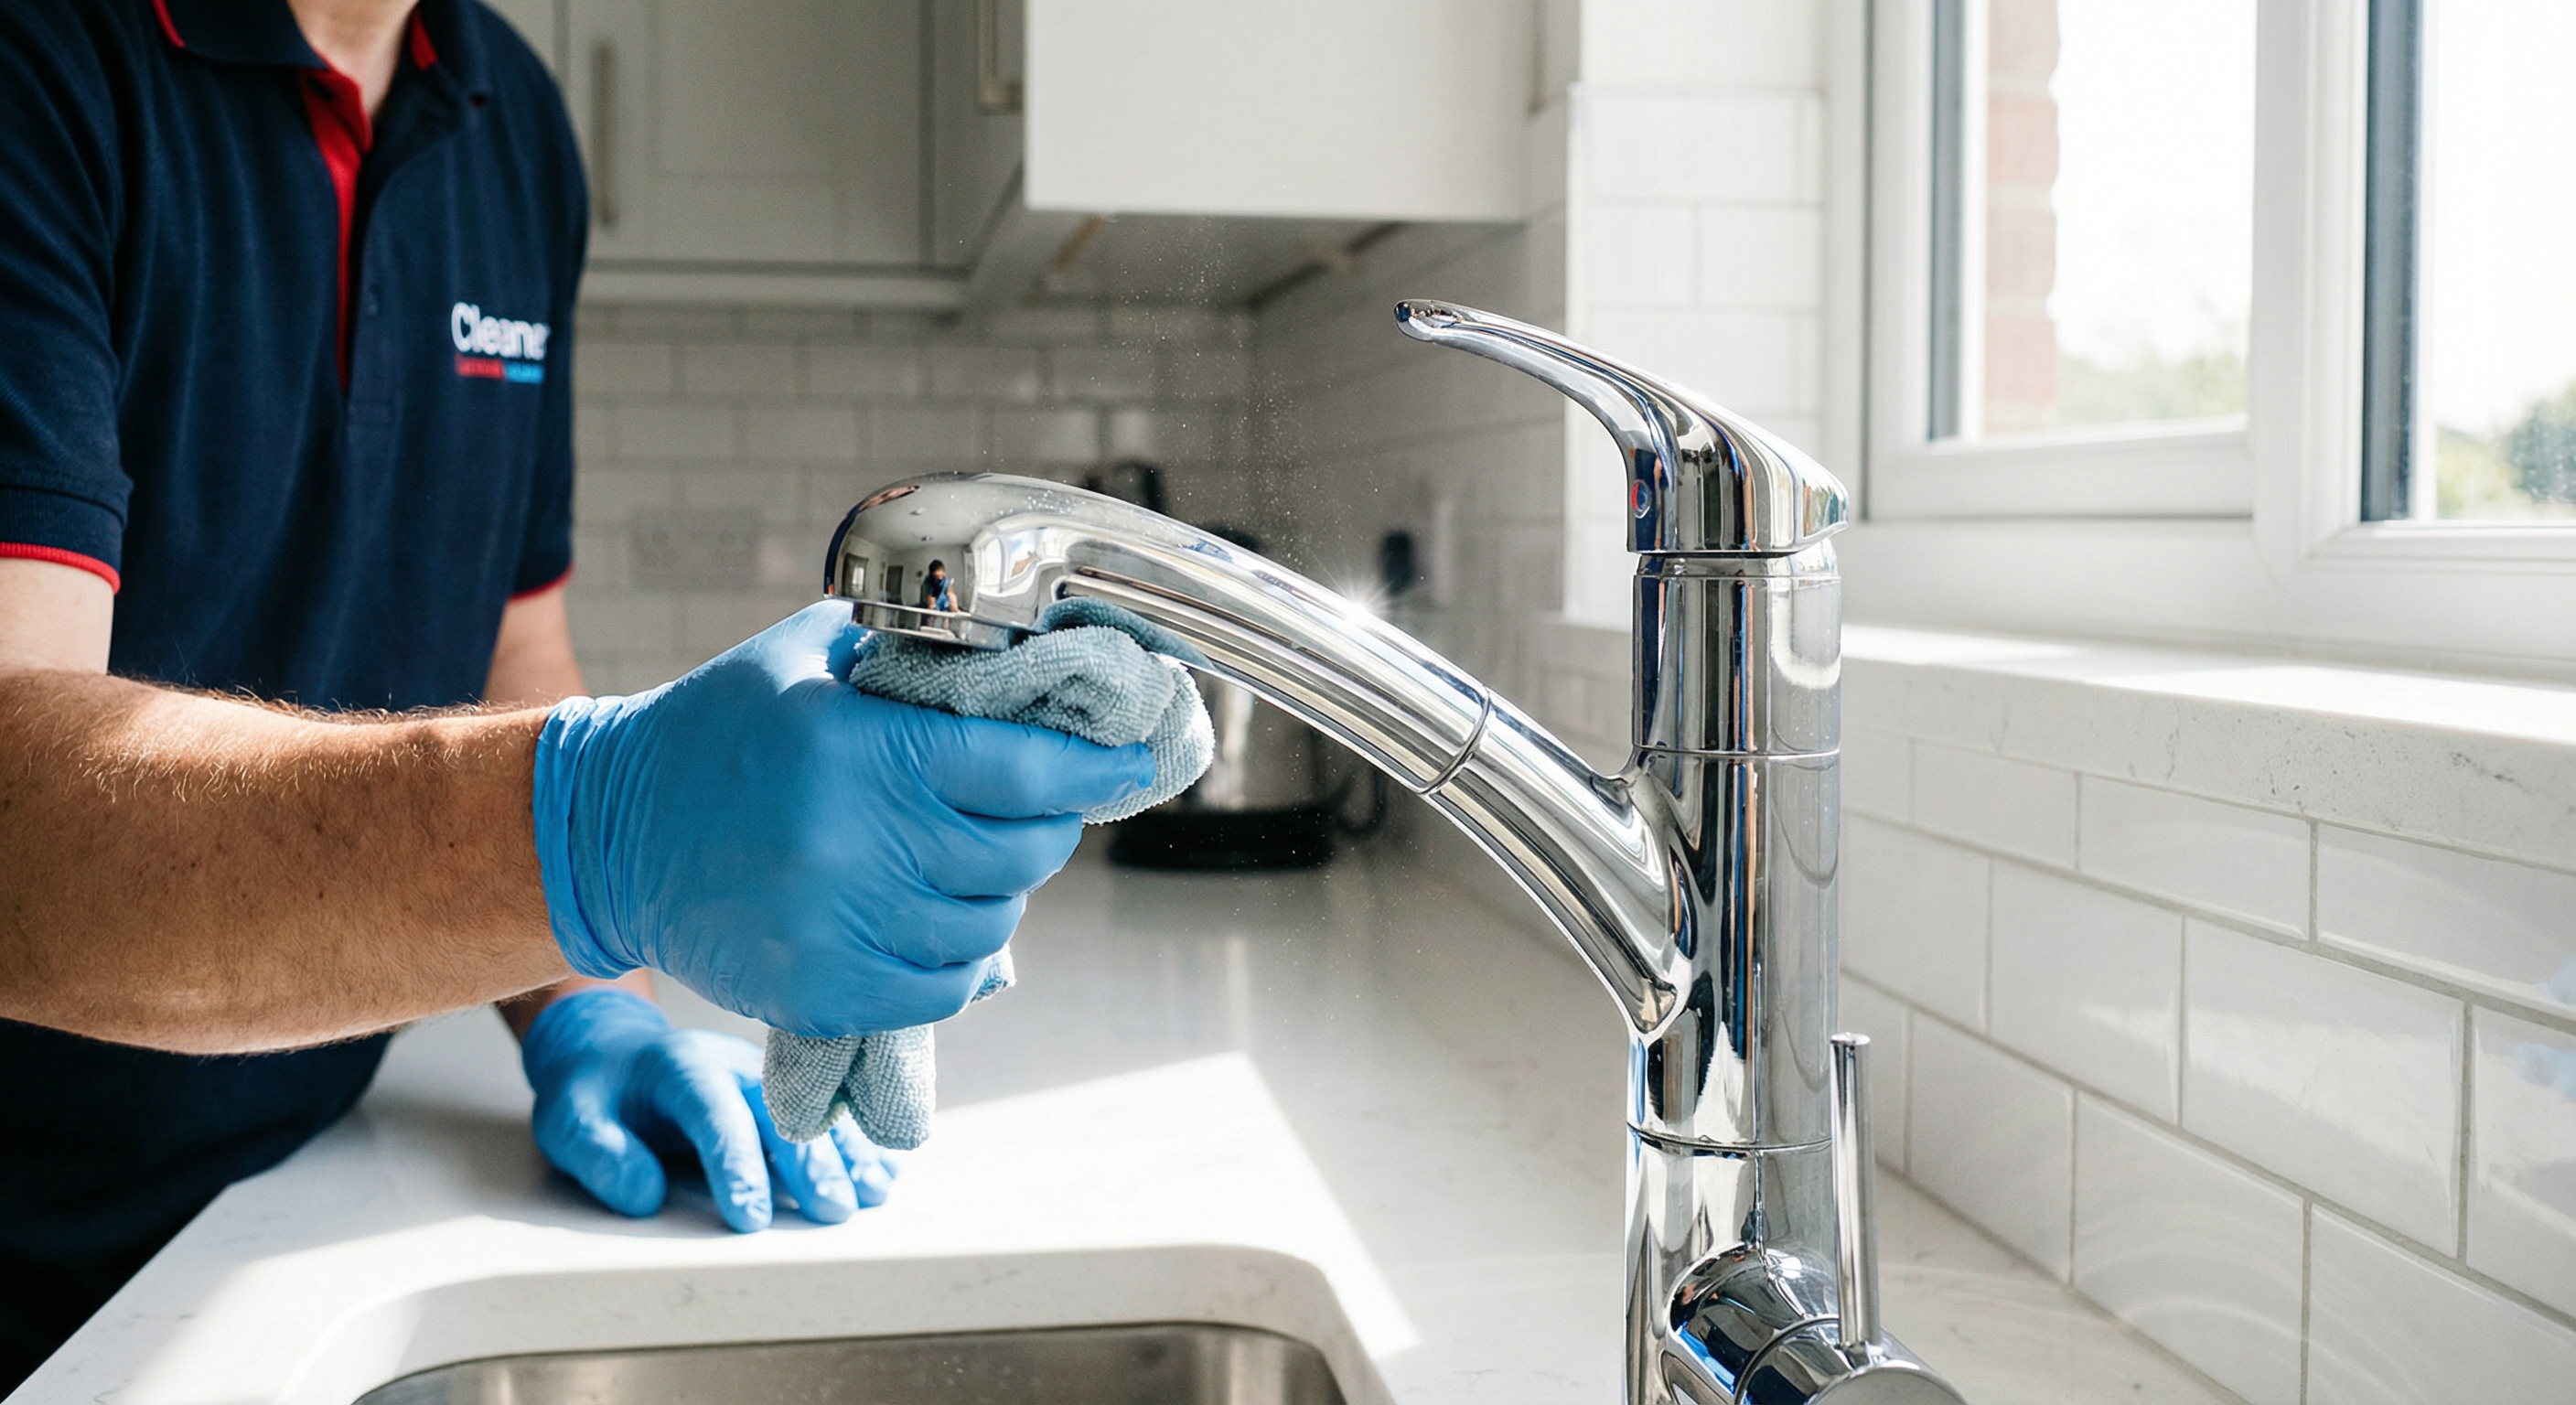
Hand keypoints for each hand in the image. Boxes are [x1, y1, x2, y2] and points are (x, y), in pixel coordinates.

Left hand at [520, 986, 890, 1230]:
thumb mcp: (570, 1121)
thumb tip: (645, 1195)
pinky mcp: (782, 1089)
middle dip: (808, 1162)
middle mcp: (733, 1064)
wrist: (614, 1050)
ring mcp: (765, 1074)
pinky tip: (883, 1168)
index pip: (714, 1115)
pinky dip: (857, 1140)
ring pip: (814, 1110)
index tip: (749, 1218)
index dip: (736, 1166)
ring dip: (844, 1152)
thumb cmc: (596, 1093)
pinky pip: (827, 1111)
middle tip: (831, 1208)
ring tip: (869, 1192)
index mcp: (680, 1066)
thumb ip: (600, 1155)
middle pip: (780, 1111)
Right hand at [531, 601, 1151, 1035]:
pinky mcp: (820, 992)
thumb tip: (1033, 658)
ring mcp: (836, 926)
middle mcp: (853, 841)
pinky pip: (942, 990)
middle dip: (1047, 830)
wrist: (608, 830)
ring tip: (966, 859)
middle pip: (1021, 855)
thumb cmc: (721, 729)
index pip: (1026, 771)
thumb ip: (916, 651)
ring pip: (990, 927)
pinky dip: (957, 959)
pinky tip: (935, 919)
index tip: (1132, 762)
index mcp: (859, 749)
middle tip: (1035, 808)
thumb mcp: (814, 654)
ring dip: (998, 894)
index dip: (1096, 770)